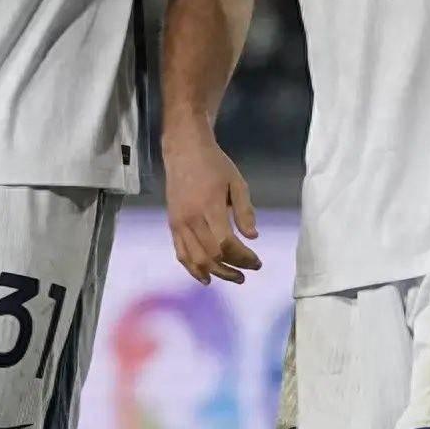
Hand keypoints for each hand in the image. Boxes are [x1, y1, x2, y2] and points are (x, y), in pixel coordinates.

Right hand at [164, 132, 261, 285]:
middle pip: (211, 255)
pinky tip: (206, 278)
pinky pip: (181, 253)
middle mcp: (191, 218)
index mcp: (209, 206)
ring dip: (216, 273)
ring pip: (195, 259)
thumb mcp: (237, 182)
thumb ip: (245, 211)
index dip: (243, 257)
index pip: (226, 243)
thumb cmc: (214, 165)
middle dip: (233, 268)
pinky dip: (193, 269)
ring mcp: (179, 223)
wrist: (184, 151)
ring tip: (234, 278)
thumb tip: (253, 237)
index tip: (257, 261)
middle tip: (249, 272)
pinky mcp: (172, 225)